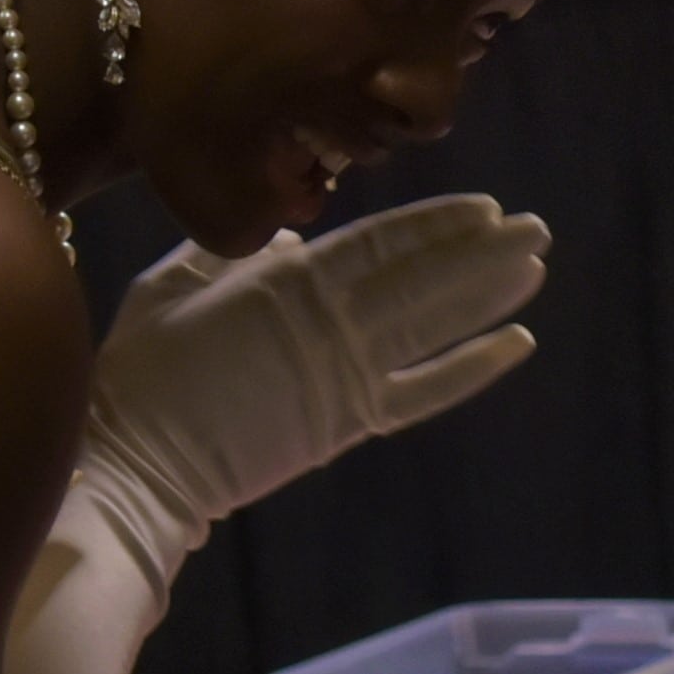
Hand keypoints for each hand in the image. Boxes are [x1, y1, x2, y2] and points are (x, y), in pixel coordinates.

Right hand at [73, 194, 548, 575]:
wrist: (136, 465)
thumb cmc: (141, 372)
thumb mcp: (169, 286)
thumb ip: (229, 253)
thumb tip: (284, 237)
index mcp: (286, 278)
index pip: (383, 241)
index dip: (440, 223)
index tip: (486, 208)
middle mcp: (330, 319)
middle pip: (425, 277)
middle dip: (485, 251)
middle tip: (537, 227)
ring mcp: (346, 373)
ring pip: (435, 324)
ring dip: (490, 294)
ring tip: (536, 267)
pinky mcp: (349, 424)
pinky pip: (427, 390)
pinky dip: (474, 367)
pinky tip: (517, 343)